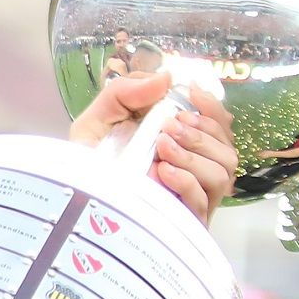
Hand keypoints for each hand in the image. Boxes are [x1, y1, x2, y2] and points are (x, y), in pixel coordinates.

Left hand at [68, 72, 237, 224]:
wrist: (72, 197)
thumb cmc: (88, 157)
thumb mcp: (101, 117)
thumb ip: (126, 91)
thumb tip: (166, 77)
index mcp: (181, 143)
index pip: (218, 126)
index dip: (212, 107)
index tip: (193, 92)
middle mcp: (191, 169)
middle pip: (227, 148)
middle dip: (202, 132)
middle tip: (170, 126)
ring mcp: (190, 197)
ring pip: (222, 172)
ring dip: (196, 154)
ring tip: (162, 147)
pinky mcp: (183, 221)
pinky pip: (203, 200)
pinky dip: (186, 181)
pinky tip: (162, 172)